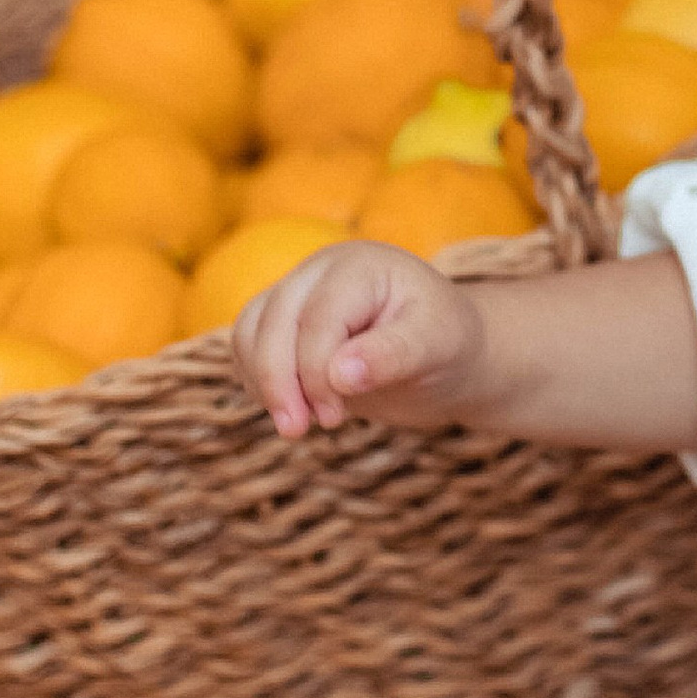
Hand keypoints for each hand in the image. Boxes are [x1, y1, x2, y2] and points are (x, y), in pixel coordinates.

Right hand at [231, 238, 487, 437]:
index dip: (316, 373)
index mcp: (361, 266)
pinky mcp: (286, 321)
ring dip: (262, 380)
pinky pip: (247, 345)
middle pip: (272, 320)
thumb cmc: (449, 345)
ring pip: (249, 329)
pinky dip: (256, 379)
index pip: (317, 318)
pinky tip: (290, 408)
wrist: (446, 355)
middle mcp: (322, 270)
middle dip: (278, 381)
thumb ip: (391, 355)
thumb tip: (339, 375)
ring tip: (295, 424)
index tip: (335, 418)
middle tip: (299, 431)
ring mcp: (299, 292)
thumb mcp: (437, 347)